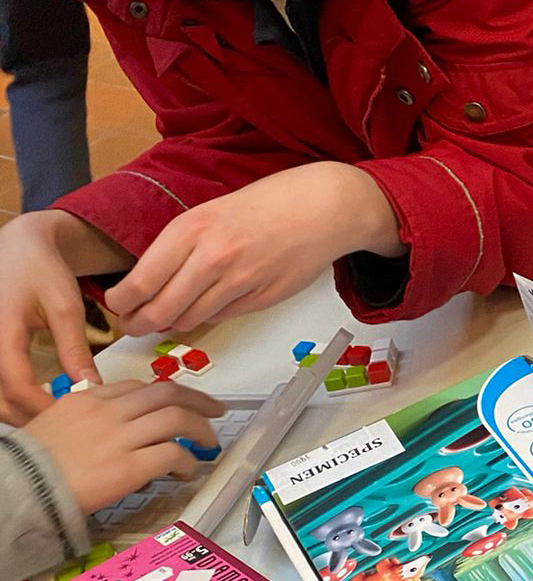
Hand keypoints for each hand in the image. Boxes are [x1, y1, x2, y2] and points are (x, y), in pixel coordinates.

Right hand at [0, 212, 103, 424]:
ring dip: (19, 413)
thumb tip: (93, 387)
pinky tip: (37, 403)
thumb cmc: (39, 270)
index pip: (17, 386)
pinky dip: (11, 400)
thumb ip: (75, 348)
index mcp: (0, 332)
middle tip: (68, 432)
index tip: (73, 422)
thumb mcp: (64, 306)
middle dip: (31, 419)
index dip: (44, 408)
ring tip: (56, 421)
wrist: (16, 248)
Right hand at [19, 380, 224, 512]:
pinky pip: (173, 454)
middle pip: (166, 393)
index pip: (136, 387)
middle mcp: (108, 412)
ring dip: (201, 429)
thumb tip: (113, 429)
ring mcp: (121, 437)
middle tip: (213, 410)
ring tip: (208, 442)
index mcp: (87, 399)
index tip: (177, 403)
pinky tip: (186, 471)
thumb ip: (85, 419)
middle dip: (198, 400)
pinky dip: (187, 461)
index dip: (164, 394)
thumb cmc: (31, 464)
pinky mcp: (130, 466)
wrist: (20, 487)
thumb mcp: (54, 425)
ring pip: (177, 418)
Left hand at [104, 162, 402, 335]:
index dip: (121, 303)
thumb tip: (150, 283)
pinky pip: (221, 317)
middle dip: (139, 324)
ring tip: (166, 319)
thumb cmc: (267, 206)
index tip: (116, 306)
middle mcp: (213, 257)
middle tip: (133, 326)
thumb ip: (180, 247)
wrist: (320, 208)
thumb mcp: (209, 214)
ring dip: (173, 323)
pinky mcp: (261, 298)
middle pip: (161, 309)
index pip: (141, 281)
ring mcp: (240, 281)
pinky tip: (205, 307)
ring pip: (189, 319)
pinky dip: (207, 317)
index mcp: (192, 229)